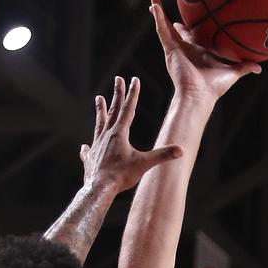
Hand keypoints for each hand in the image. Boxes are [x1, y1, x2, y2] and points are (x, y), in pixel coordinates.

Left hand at [80, 77, 181, 192]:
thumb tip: (181, 150)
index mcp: (119, 134)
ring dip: (100, 111)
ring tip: (98, 99)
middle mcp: (106, 136)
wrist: (99, 189)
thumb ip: (162, 155)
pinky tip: (85, 147)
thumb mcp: (144, 164)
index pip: (128, 109)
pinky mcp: (90, 159)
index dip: (133, 94)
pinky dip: (88, 148)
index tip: (134, 80)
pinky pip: (89, 151)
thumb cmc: (121, 176)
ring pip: (99, 124)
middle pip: (113, 111)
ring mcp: (96, 146)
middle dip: (117, 94)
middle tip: (117, 79)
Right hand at [149, 0, 260, 102]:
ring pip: (164, 26)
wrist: (199, 95)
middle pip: (175, 30)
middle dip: (169, 20)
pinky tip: (153, 4)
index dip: (190, 29)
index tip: (190, 19)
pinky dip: (158, 16)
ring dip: (158, 11)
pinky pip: (162, 29)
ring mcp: (175, 48)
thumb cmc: (214, 88)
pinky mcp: (169, 49)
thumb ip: (245, 67)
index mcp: (197, 52)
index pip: (192, 37)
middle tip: (165, 7)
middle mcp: (184, 49)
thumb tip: (259, 68)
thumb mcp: (233, 72)